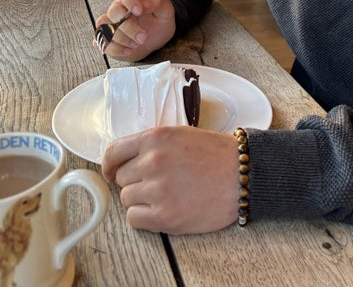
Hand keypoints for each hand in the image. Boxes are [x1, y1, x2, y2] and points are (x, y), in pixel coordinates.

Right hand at [94, 0, 175, 60]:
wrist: (156, 39)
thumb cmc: (159, 21)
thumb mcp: (165, 10)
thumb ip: (156, 2)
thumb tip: (144, 3)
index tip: (139, 11)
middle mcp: (118, 8)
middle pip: (114, 11)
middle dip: (128, 27)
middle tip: (143, 37)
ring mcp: (110, 23)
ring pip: (104, 27)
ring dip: (121, 39)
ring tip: (136, 44)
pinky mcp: (107, 39)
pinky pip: (102, 42)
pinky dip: (114, 49)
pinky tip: (128, 51)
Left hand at [102, 126, 239, 233]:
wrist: (242, 175)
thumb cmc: (216, 154)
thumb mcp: (180, 134)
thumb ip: (152, 145)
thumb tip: (124, 161)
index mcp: (155, 138)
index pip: (113, 152)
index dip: (109, 165)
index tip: (111, 171)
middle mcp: (152, 162)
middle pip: (121, 178)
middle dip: (135, 180)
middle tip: (158, 181)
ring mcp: (157, 190)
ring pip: (127, 198)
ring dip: (141, 198)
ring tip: (167, 194)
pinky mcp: (165, 216)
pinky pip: (134, 218)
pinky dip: (144, 216)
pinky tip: (163, 208)